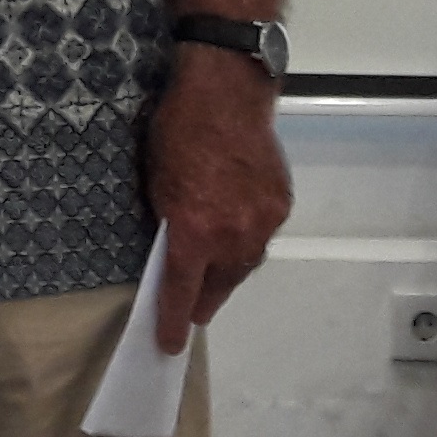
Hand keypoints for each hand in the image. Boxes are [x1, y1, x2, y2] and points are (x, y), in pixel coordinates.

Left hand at [145, 43, 291, 348]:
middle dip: (204, 298)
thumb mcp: (155, 180)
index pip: (182, 291)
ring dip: (227, 270)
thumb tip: (171, 249)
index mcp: (194, 231)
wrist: (227, 92)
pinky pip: (261, 236)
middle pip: (220, 285)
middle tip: (193, 306)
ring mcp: (262, 221)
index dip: (173, 321)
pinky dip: (246, 239)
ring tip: (214, 272)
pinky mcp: (281, 205)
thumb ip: (167, 222)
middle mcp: (233, 235)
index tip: (170, 343)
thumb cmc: (178, 130)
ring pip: (245, 264)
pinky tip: (235, 231)